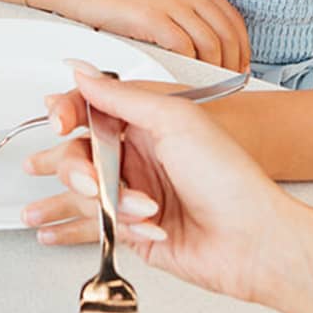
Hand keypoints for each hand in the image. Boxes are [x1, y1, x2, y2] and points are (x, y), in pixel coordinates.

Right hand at [21, 64, 299, 304]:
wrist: (252, 240)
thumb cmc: (229, 179)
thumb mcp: (174, 120)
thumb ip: (120, 97)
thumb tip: (81, 72)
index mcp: (146, 121)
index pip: (88, 109)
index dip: (66, 114)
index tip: (60, 124)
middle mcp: (136, 156)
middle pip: (76, 155)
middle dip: (79, 172)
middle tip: (95, 185)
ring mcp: (133, 194)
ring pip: (83, 194)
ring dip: (105, 204)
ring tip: (121, 209)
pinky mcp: (132, 230)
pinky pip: (95, 227)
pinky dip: (89, 229)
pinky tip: (63, 231)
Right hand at [33, 0, 249, 69]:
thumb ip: (181, 16)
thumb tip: (200, 49)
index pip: (233, 21)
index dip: (242, 50)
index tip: (239, 70)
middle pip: (228, 35)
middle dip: (232, 66)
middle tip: (228, 89)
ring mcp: (172, 2)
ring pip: (211, 45)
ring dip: (213, 73)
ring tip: (208, 91)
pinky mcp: (152, 16)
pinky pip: (184, 50)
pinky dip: (189, 70)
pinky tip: (184, 83)